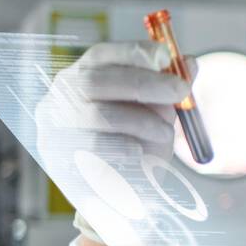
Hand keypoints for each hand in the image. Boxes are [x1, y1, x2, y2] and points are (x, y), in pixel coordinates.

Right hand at [33, 42, 194, 245]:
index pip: (100, 55)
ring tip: (164, 133)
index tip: (165, 56)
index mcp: (83, 78)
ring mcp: (54, 130)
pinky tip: (139, 155)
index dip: (132, 52)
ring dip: (141, 122)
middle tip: (180, 90)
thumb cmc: (137, 142)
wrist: (120, 192)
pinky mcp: (59, 162)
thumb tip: (191, 64)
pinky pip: (94, 152)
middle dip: (143, 83)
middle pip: (95, 81)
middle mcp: (59, 99)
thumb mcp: (157, 112)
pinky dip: (125, 150)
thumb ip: (170, 89)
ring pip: (97, 116)